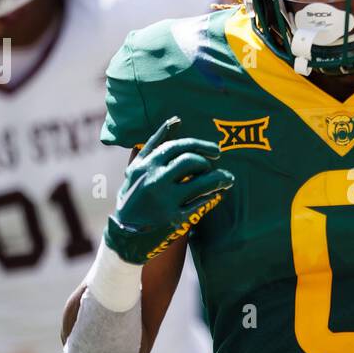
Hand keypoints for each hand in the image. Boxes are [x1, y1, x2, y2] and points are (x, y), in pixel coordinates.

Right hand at [105, 117, 234, 263]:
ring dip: (219, 179)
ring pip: (200, 183)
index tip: (215, 150)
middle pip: (189, 162)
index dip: (200, 145)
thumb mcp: (138, 167)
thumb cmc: (134, 194)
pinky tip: (217, 194)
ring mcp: (164, 200)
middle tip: (215, 166)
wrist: (125, 233)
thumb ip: (156, 143)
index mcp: (146, 165)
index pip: (177, 146)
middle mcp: (154, 180)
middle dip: (207, 162)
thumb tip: (176, 120)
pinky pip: (200, 203)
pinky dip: (211, 196)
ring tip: (228, 179)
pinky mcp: (173, 218)